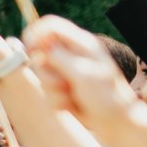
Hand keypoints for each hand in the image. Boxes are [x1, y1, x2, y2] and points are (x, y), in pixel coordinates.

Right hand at [24, 16, 138, 130]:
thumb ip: (61, 58)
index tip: (31, 52)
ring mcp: (64, 72)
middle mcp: (70, 55)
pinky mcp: (60, 89)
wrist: (115, 121)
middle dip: (46, 73)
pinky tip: (72, 104)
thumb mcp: (84, 74)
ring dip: (53, 90)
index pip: (50, 25)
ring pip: (40, 76)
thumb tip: (42, 47)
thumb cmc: (106, 96)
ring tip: (72, 95)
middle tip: (65, 84)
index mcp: (80, 44)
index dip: (35, 35)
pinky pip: (45, 92)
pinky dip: (56, 101)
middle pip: (38, 54)